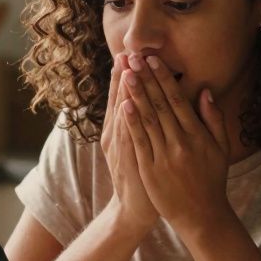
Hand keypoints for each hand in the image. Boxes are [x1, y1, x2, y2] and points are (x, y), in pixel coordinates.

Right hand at [100, 53, 158, 235]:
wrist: (134, 210)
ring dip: (124, 91)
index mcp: (121, 130)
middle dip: (123, 75)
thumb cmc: (143, 178)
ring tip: (124, 68)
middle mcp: (117, 135)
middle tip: (125, 51)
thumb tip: (140, 100)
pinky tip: (126, 103)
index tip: (126, 53)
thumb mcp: (137, 148)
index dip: (123, 75)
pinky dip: (126, 120)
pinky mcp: (128, 160)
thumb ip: (140, 124)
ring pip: (122, 113)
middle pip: (120, 100)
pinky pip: (128, 136)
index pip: (122, 97)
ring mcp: (121, 147)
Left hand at [120, 52, 232, 239]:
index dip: (164, 78)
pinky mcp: (150, 170)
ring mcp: (164, 157)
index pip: (178, 100)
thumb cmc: (211, 180)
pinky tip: (124, 104)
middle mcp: (181, 143)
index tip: (154, 59)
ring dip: (136, 94)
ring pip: (148, 119)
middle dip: (146, 79)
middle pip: (160, 104)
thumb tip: (205, 91)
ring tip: (126, 72)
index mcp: (198, 135)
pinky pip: (140, 141)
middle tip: (134, 56)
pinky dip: (131, 122)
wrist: (201, 216)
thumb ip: (214, 119)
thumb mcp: (220, 149)